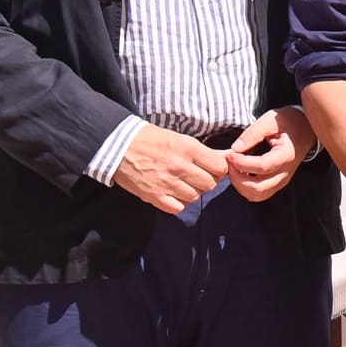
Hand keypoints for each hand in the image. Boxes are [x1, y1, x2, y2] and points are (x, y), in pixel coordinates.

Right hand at [108, 123, 228, 214]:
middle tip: (195, 176)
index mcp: (188, 149)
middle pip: (209, 184)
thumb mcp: (179, 138)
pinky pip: (177, 208)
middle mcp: (179, 167)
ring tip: (181, 183)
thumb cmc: (150, 139)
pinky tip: (171, 193)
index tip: (212, 169)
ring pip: (194, 196)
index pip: (220, 167)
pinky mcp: (154, 196)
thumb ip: (203, 151)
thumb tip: (228, 156)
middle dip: (206, 181)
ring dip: (191, 192)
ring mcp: (166, 183)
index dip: (219, 170)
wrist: (117, 146)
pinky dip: (177, 203)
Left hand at [222, 107, 312, 203]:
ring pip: (257, 195)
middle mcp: (286, 172)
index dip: (242, 163)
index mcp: (287, 155)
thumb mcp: (271, 120)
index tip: (230, 154)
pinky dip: (245, 188)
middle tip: (229, 162)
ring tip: (234, 168)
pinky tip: (241, 174)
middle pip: (259, 187)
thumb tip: (235, 149)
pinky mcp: (278, 183)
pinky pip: (259, 194)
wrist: (305, 129)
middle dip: (237, 178)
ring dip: (240, 185)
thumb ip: (253, 133)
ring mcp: (282, 180)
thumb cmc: (288, 122)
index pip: (263, 166)